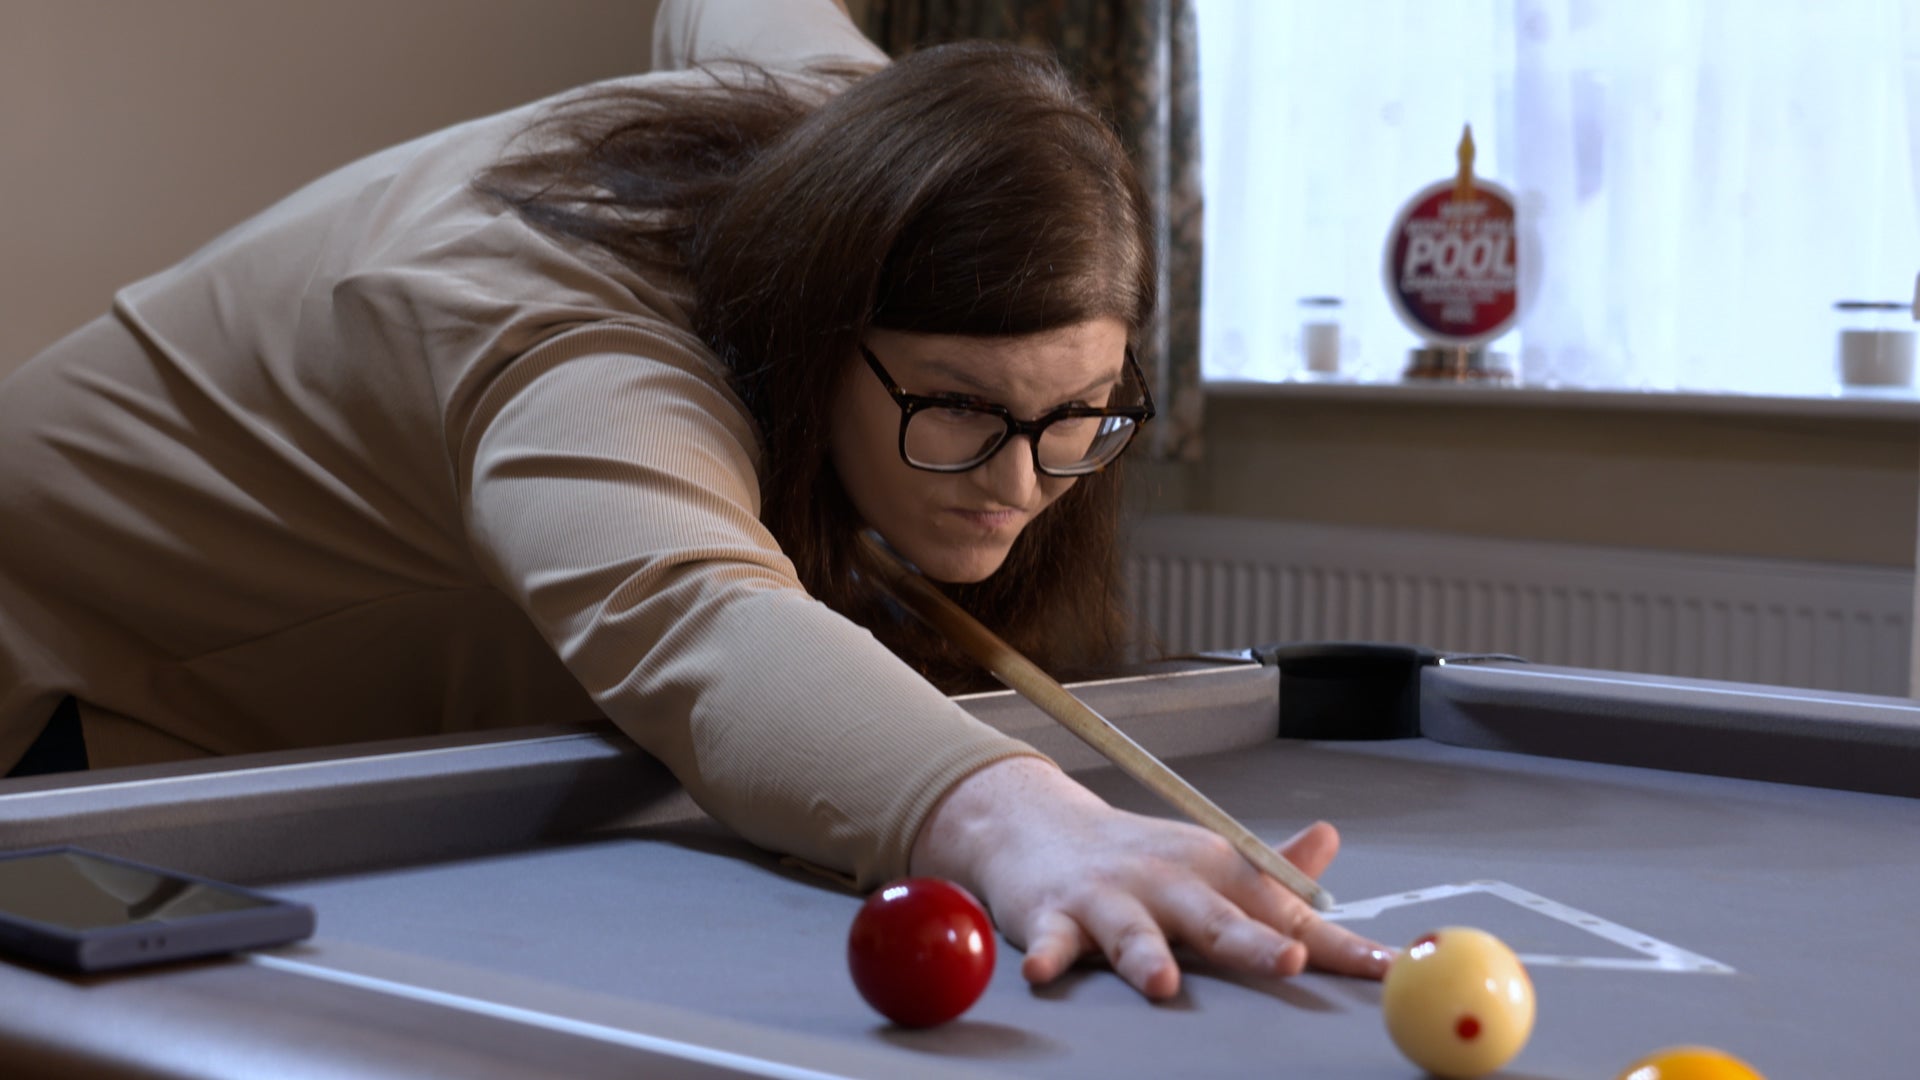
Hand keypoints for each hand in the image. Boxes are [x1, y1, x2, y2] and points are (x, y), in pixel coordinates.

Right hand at [909, 756, 1392, 999]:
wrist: (1038, 826)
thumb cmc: (1136, 859)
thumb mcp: (1209, 862)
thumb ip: (1274, 875)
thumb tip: (1330, 845)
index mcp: (1214, 874)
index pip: (1284, 915)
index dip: (1335, 946)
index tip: (1383, 966)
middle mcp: (1167, 883)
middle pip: (1214, 918)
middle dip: (1250, 943)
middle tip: (1284, 961)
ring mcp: (1108, 901)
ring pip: (1131, 933)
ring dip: (1145, 957)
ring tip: (1161, 984)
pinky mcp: (1053, 916)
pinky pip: (1052, 942)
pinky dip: (1048, 957)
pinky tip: (1044, 973)